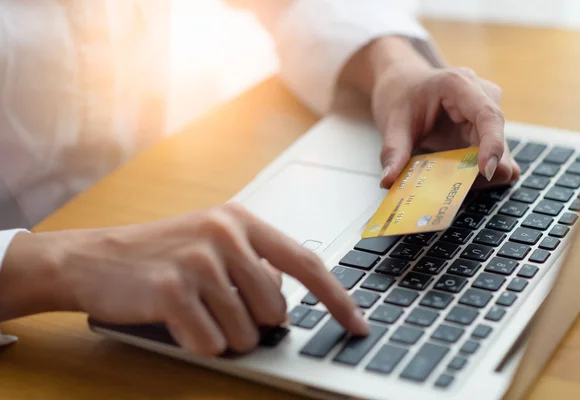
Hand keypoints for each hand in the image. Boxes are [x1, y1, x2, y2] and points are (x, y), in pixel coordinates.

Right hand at [0, 204, 368, 354]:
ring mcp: (197, 260)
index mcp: (241, 220)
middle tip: (219, 305)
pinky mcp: (171, 290)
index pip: (306, 263)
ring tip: (196, 309)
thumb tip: (287, 303)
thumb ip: (256, 264)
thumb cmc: (161, 253)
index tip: (358, 325)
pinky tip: (177, 320)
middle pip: (275, 310)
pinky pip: (211, 343)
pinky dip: (199, 342)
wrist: (95, 259)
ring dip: (225, 334)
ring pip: (246, 333)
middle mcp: (224, 233)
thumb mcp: (213, 242)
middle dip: (254, 322)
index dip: (337, 299)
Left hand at [341, 37, 519, 188]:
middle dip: (483, 168)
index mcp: (460, 85)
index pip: (488, 115)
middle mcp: (482, 96)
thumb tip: (388, 180)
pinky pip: (491, 157)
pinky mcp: (484, 132)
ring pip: (498, 152)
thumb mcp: (392, 122)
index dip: (492, 144)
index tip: (486, 170)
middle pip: (497, 139)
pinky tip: (457, 180)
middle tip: (457, 190)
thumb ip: (393, 151)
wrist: (401, 83)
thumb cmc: (399, 95)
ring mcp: (486, 115)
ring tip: (450, 184)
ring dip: (479, 174)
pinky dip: (477, 173)